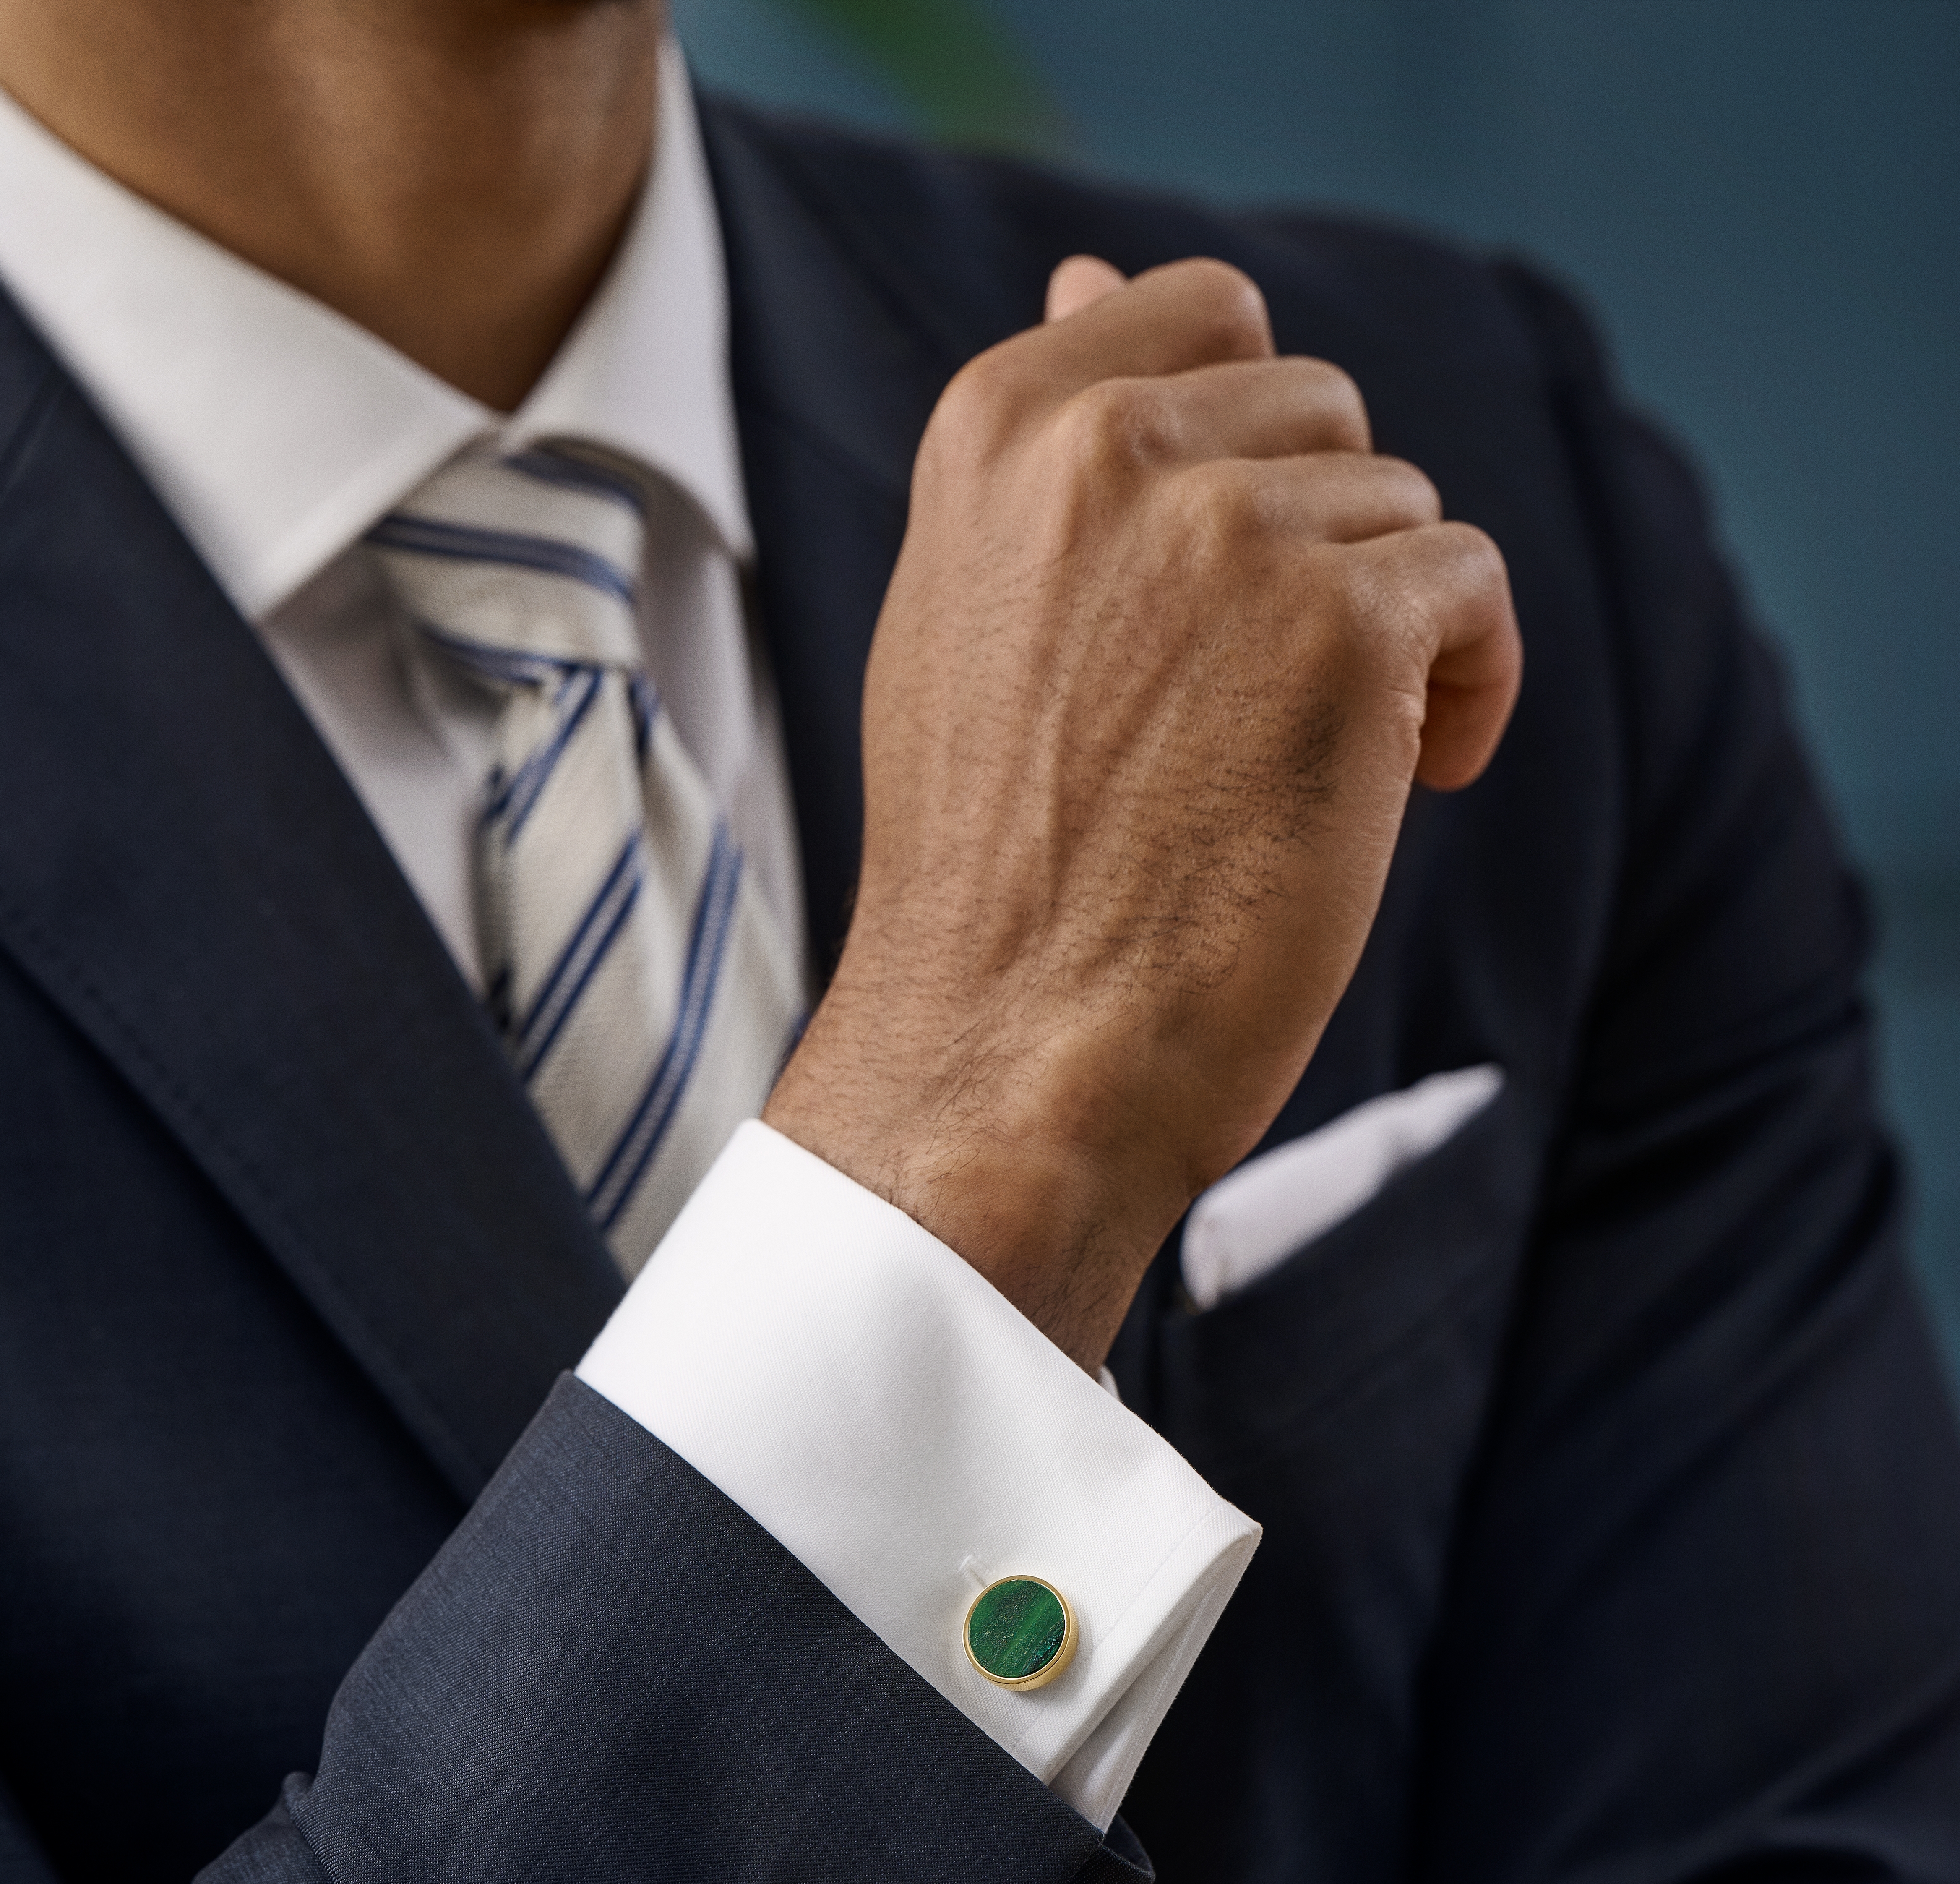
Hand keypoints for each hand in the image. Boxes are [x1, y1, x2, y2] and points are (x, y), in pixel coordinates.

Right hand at [766, 255, 1521, 1367]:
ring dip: (1388, 630)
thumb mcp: (968, 612)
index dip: (1252, 442)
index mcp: (1000, 429)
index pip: (1207, 314)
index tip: (1233, 570)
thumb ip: (1045, 450)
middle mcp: (1108, 447)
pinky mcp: (1344, 629)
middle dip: (1321, 546)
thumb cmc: (994, 865)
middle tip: (1258, 701)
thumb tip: (1088, 273)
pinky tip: (1404, 786)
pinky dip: (1465, 690)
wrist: (1007, 1050)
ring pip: (1402, 509)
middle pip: (1325, 413)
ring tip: (1301, 766)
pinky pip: (1475, 588)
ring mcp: (1226, 530)